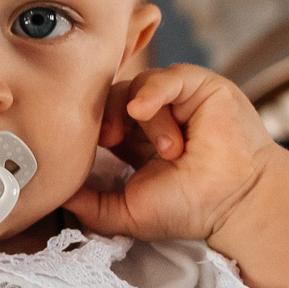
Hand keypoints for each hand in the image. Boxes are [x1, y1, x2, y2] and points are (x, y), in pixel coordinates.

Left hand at [64, 66, 279, 246]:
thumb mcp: (125, 211)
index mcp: (135, 140)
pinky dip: (153, 90)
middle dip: (106, 115)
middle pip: (112, 96)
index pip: (100, 118)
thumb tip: (53, 193)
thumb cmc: (189, 210)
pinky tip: (145, 110)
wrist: (235, 206)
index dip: (90, 126)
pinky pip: (168, 75)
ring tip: (167, 151)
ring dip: (144, 120)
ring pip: (138, 86)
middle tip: (110, 140)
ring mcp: (177, 99)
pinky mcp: (200, 87)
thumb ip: (88, 203)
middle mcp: (154, 115)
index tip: (89, 147)